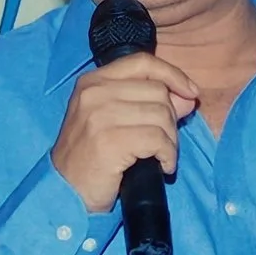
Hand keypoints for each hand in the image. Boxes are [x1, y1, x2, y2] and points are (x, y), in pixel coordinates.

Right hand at [50, 54, 199, 212]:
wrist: (64, 192)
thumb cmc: (90, 158)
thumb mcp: (113, 121)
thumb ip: (147, 104)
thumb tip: (188, 97)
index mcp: (93, 81)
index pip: (143, 62)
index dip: (173, 75)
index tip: (190, 93)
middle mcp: (94, 92)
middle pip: (157, 91)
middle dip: (171, 119)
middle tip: (163, 142)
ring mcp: (100, 115)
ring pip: (162, 115)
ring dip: (170, 140)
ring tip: (160, 156)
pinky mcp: (110, 140)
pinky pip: (158, 140)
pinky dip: (168, 155)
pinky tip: (162, 167)